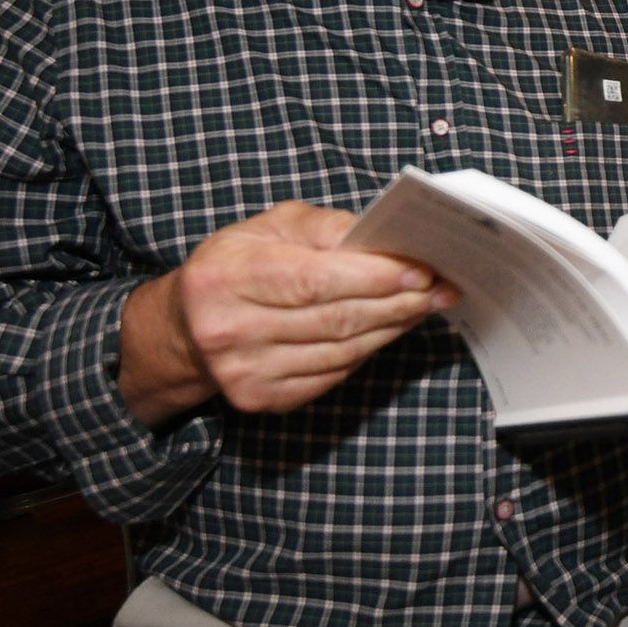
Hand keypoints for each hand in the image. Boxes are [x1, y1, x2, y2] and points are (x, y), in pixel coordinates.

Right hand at [132, 201, 455, 419]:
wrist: (186, 327)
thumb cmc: (239, 264)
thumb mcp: (270, 226)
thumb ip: (325, 228)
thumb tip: (384, 237)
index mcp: (228, 277)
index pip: (314, 280)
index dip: (374, 276)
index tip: (421, 269)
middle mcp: (230, 330)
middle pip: (335, 318)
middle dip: (398, 302)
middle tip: (440, 288)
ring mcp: (245, 372)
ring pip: (342, 350)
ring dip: (392, 327)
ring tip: (423, 305)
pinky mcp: (261, 399)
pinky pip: (333, 374)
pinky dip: (368, 350)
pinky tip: (388, 329)